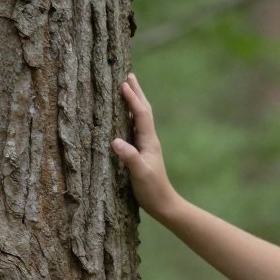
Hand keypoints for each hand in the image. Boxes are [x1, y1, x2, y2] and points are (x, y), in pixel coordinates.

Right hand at [111, 73, 176, 218]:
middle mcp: (149, 140)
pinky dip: (130, 115)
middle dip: (136, 92)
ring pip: (140, 117)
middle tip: (128, 75)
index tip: (123, 83)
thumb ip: (129, 157)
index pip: (141, 114)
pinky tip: (125, 116)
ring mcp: (146, 145)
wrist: (164, 204)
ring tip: (127, 88)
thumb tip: (115, 141)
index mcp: (149, 142)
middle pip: (143, 110)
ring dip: (134, 101)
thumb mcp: (139, 174)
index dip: (133, 99)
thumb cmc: (152, 190)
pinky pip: (135, 127)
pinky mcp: (142, 152)